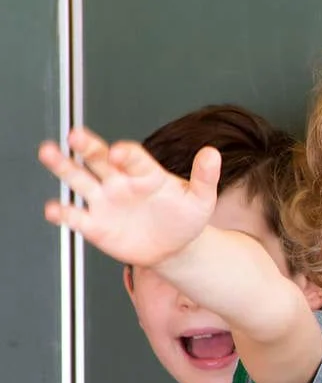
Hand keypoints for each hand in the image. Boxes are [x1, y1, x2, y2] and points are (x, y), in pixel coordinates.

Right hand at [40, 126, 216, 266]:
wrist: (175, 247)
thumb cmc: (186, 218)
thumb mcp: (201, 199)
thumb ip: (204, 177)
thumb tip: (212, 153)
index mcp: (146, 173)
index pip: (134, 158)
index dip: (127, 153)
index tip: (121, 152)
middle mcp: (119, 182)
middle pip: (99, 159)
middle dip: (87, 146)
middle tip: (75, 135)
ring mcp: (104, 201)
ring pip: (79, 179)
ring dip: (63, 166)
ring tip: (48, 151)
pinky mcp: (94, 224)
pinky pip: (75, 216)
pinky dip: (62, 212)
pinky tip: (54, 209)